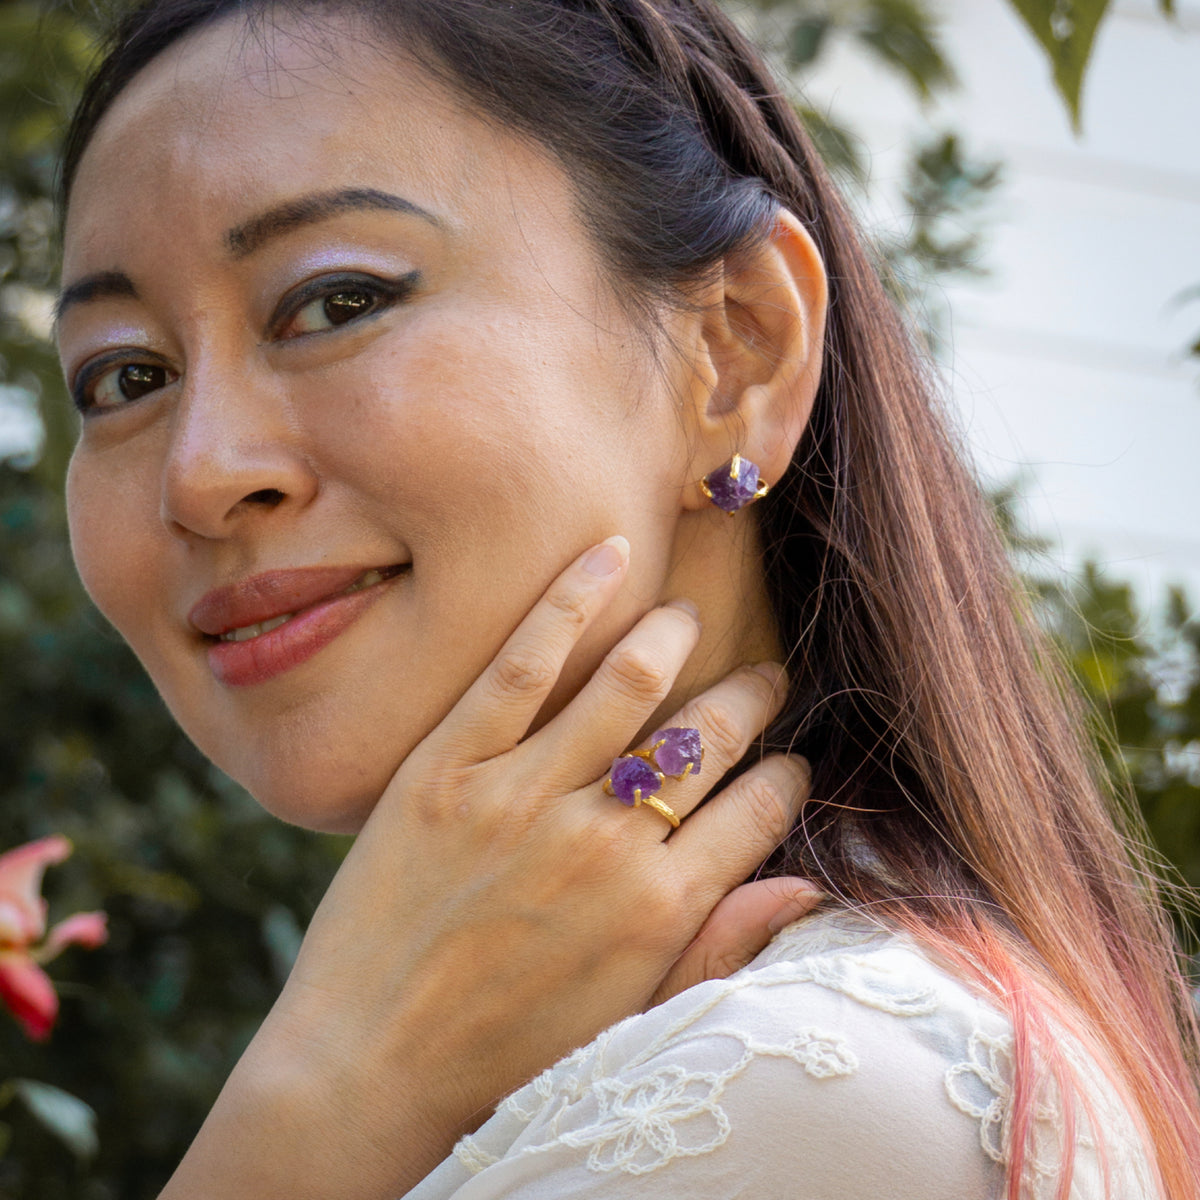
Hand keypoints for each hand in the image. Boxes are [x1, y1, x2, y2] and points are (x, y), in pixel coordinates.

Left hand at [163, 536, 812, 1199]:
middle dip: (749, 698)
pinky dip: (569, 603)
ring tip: (687, 615)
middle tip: (761, 677)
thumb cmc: (505, 1055)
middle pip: (706, 738)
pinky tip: (605, 558)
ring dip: (672, 637)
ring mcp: (523, 796)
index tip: (789, 761)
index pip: (758, 810)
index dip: (787, 776)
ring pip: (626, 684)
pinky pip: (521, 666)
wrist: (369, 1066)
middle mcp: (604, 842)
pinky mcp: (448, 768)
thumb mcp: (631, 1020)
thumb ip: (719, 948)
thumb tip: (808, 889)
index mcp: (659, 907)